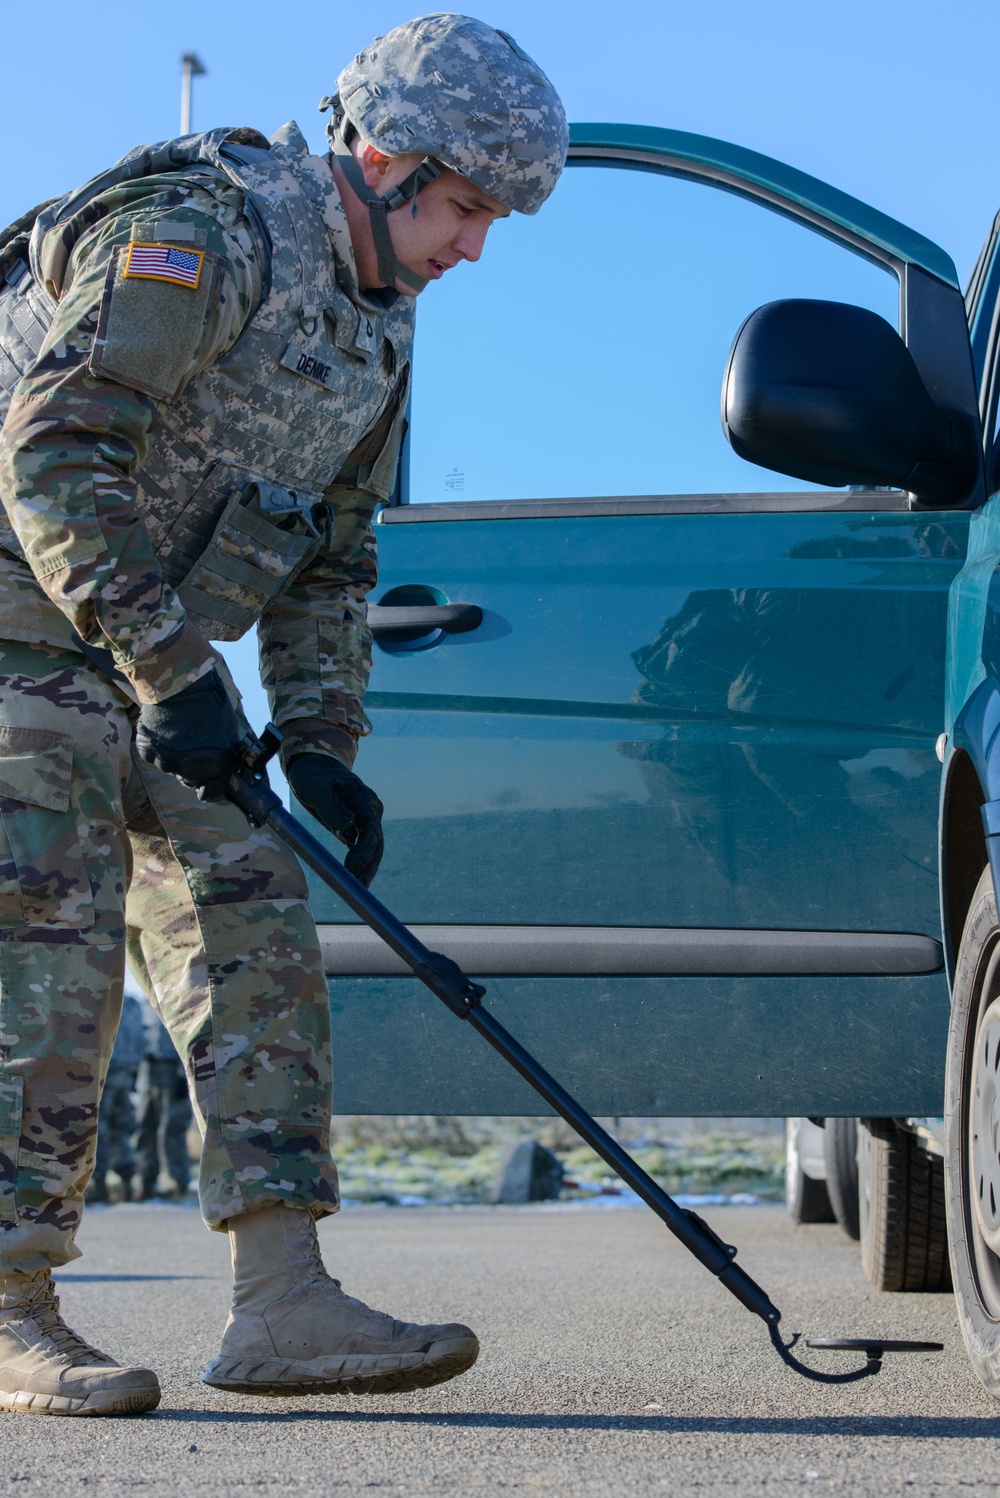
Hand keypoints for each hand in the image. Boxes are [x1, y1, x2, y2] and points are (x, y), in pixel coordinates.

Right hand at [135, 670, 241, 800]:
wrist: (179, 681)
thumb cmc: (209, 700)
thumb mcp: (227, 728)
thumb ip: (225, 750)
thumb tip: (228, 762)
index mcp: (212, 765)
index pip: (215, 789)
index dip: (216, 782)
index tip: (215, 778)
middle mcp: (186, 769)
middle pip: (191, 779)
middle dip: (197, 770)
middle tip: (197, 752)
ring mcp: (163, 761)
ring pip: (172, 767)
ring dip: (177, 757)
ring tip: (181, 735)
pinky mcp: (147, 750)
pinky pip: (155, 755)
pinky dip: (160, 747)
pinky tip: (166, 731)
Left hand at [287, 753, 383, 886]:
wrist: (312, 768)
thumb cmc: (313, 777)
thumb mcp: (317, 789)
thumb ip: (332, 807)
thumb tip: (348, 825)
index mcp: (364, 799)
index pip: (370, 830)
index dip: (363, 852)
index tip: (351, 869)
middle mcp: (370, 810)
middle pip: (376, 842)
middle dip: (368, 866)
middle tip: (356, 886)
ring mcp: (366, 819)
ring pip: (373, 848)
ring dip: (367, 869)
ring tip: (357, 887)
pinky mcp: (357, 826)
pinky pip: (363, 848)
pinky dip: (361, 864)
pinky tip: (355, 880)